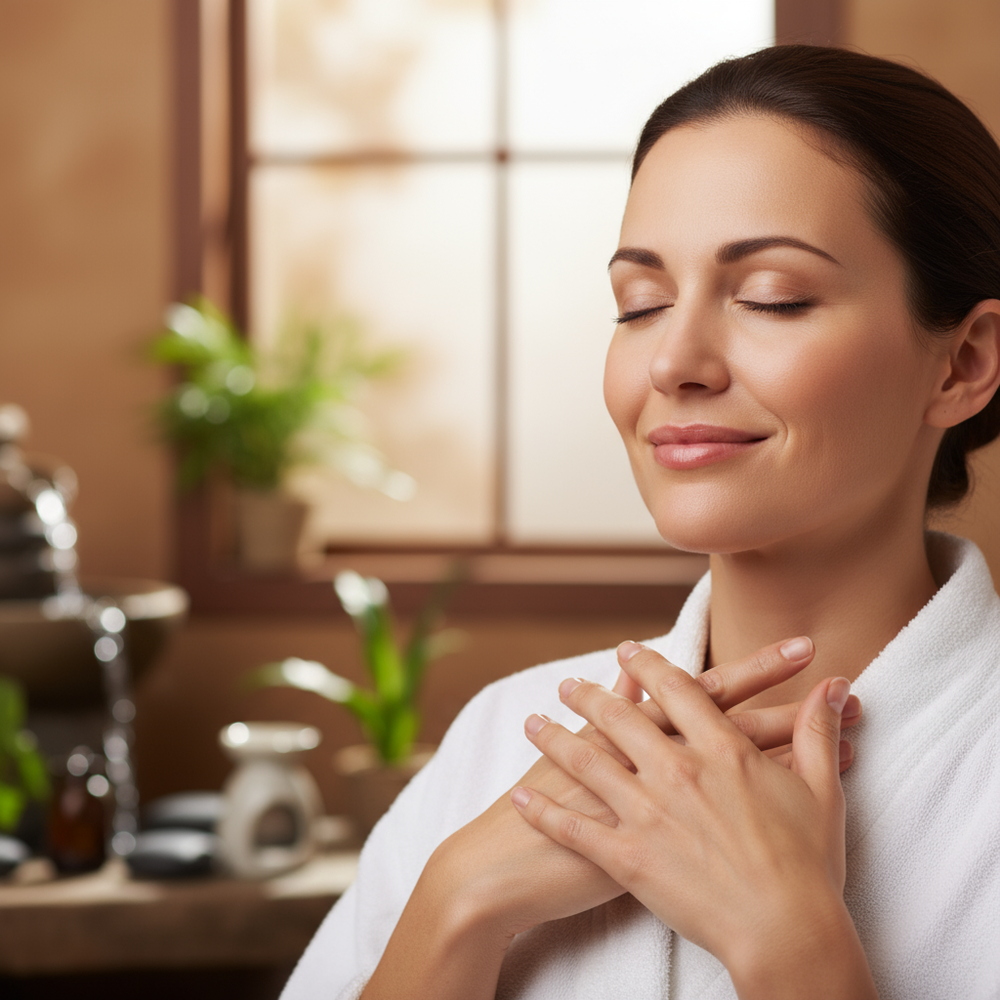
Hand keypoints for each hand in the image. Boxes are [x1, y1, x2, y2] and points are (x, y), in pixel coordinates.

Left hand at [425, 636, 859, 942]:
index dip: (650, 667)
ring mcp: (647, 812)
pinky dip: (542, 811)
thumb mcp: (822, 788)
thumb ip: (817, 730)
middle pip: (621, 718)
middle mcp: (676, 771)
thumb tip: (836, 686)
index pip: (678, 691)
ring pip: (587, 762)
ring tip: (533, 722)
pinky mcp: (627, 855)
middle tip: (566, 685)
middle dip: (589, 697)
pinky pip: (574, 828)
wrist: (787, 932)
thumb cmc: (809, 864)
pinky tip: (519, 797)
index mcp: (722, 751)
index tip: (628, 652)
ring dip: (555, 739)